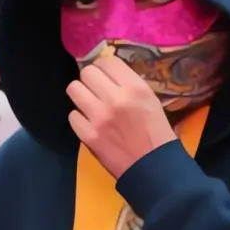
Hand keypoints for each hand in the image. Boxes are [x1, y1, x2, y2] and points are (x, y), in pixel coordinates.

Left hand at [67, 52, 178, 177]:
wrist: (153, 168)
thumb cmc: (157, 133)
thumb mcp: (151, 100)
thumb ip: (129, 84)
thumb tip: (108, 73)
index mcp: (135, 88)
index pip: (107, 61)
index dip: (104, 66)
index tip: (105, 74)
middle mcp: (115, 98)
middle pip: (87, 72)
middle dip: (90, 79)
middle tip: (96, 88)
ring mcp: (99, 117)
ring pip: (74, 90)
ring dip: (81, 94)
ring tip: (89, 103)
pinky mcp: (88, 135)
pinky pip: (72, 115)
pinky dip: (79, 118)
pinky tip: (89, 123)